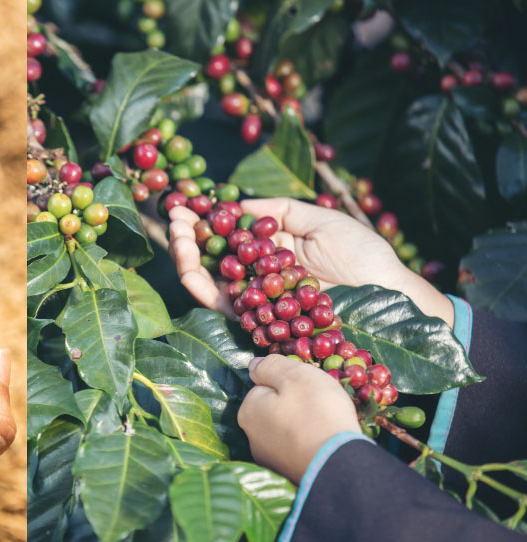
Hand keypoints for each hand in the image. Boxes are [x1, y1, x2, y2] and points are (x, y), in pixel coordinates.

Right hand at [168, 198, 453, 325]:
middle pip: (210, 256)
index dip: (204, 217)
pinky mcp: (259, 321)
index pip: (227, 232)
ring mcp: (256, 298)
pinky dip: (202, 288)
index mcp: (271, 248)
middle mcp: (257, 274)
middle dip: (187, 235)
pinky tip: (189, 268)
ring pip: (208, 280)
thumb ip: (278, 211)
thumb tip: (236, 204)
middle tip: (172, 216)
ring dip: (185, 259)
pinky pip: (222, 307)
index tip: (185, 201)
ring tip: (177, 236)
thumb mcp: (320, 220)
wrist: (387, 295)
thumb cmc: (362, 255)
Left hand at [238, 355, 359, 483]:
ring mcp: (269, 459)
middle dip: (294, 406)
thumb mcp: (295, 375)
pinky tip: (325, 445)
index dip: (288, 384)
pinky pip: (299, 449)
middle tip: (320, 407)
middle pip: (274, 409)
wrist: (340, 465)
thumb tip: (254, 365)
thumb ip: (271, 366)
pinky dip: (310, 445)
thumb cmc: (316, 413)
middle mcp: (251, 438)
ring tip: (326, 426)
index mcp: (248, 412)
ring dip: (303, 426)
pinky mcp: (287, 474)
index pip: (265, 387)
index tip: (308, 389)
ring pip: (287, 430)